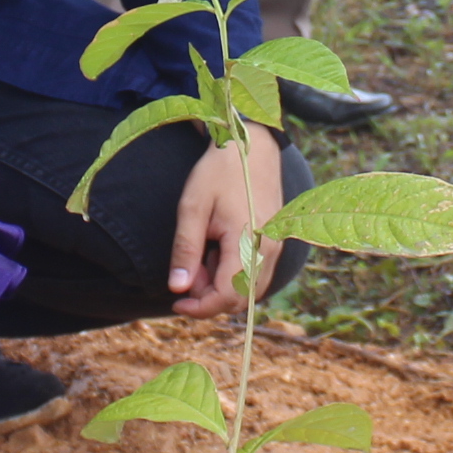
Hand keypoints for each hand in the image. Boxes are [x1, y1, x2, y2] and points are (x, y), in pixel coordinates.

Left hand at [169, 124, 285, 317]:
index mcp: (248, 242)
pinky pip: (256, 274)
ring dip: (221, 284)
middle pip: (239, 299)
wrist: (251, 145)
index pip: (227, 296)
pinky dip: (233, 274)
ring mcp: (275, 247)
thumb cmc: (219, 172)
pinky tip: (219, 248)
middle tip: (188, 267)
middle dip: (208, 295)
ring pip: (249, 290)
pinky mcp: (275, 243)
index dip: (200, 307)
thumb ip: (186, 250)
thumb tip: (177, 289)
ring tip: (203, 252)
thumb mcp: (193, 207)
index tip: (176, 302)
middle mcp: (269, 250)